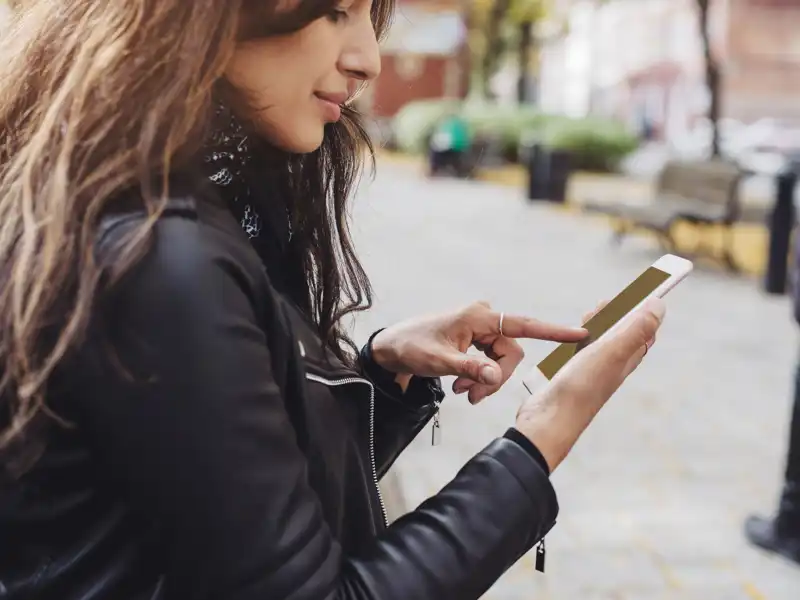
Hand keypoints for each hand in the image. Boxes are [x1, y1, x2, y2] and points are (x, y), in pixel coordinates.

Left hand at [370, 301, 587, 402]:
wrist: (391, 348)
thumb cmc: (412, 347)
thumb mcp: (440, 362)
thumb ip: (471, 369)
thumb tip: (496, 377)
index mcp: (477, 316)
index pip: (522, 325)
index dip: (552, 332)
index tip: (579, 334)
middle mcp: (482, 318)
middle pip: (510, 353)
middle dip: (495, 379)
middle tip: (472, 398)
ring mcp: (479, 329)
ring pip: (501, 361)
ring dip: (485, 381)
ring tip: (462, 392)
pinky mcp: (474, 340)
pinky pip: (490, 362)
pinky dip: (480, 377)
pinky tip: (462, 386)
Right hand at [515, 298, 665, 472]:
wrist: (550, 420)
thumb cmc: (581, 388)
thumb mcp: (611, 352)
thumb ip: (635, 329)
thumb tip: (659, 305)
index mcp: (628, 358)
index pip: (645, 328)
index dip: (642, 308)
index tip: (636, 291)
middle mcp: (614, 364)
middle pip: (623, 331)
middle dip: (617, 313)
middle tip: (604, 305)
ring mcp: (593, 369)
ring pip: (601, 340)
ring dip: (598, 325)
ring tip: (588, 317)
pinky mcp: (573, 373)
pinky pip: (582, 350)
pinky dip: (579, 339)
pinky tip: (571, 339)